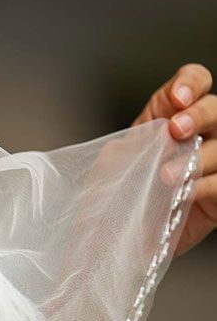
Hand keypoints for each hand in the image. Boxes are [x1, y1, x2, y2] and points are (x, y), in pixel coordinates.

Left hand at [131, 62, 215, 254]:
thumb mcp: (116, 158)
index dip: (191, 84)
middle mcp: (197, 134)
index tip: (177, 99)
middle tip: (176, 131)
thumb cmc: (114, 194)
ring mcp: (212, 164)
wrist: (114, 238)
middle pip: (216, 108)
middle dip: (199, 115)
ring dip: (197, 157)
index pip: (195, 81)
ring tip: (167, 176)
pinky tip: (183, 194)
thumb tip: (163, 133)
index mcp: (169, 115)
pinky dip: (205, 185)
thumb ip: (139, 138)